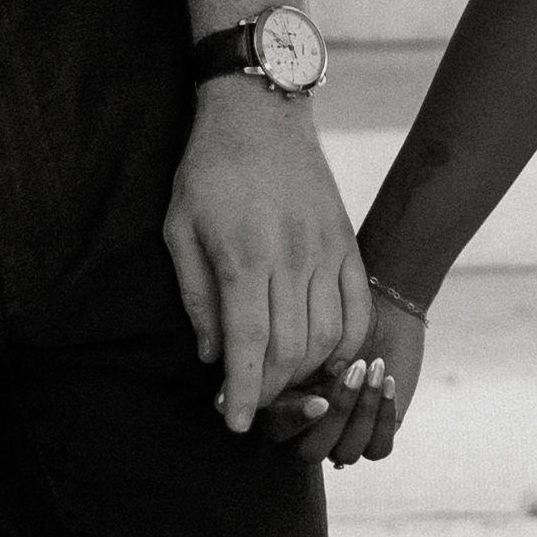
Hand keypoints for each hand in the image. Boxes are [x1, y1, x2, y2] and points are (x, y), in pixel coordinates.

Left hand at [165, 71, 370, 437]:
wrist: (260, 112)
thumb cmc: (208, 171)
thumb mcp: (179, 228)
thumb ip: (196, 296)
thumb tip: (210, 356)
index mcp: (244, 256)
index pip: (251, 345)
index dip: (245, 392)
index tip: (235, 423)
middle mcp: (291, 258)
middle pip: (293, 350)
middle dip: (271, 390)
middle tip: (249, 402)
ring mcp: (326, 251)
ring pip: (328, 338)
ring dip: (306, 373)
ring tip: (280, 382)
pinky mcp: (347, 244)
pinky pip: (358, 310)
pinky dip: (346, 346)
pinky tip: (326, 360)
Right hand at [292, 281, 433, 467]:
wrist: (382, 307)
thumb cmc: (337, 312)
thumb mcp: (309, 330)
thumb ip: (289, 354)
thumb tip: (274, 373)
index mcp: (279, 405)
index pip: (277, 428)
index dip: (296, 419)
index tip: (319, 401)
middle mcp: (308, 428)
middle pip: (311, 453)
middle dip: (337, 414)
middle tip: (354, 369)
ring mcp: (342, 434)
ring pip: (347, 453)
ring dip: (363, 412)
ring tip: (375, 368)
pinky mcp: (375, 435)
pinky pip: (378, 449)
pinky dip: (384, 418)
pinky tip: (388, 381)